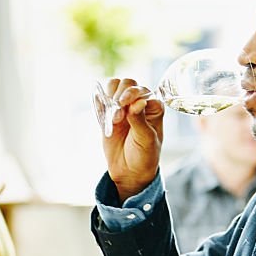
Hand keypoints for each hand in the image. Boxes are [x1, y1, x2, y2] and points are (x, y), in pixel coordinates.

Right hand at [97, 78, 164, 201]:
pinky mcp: (110, 113)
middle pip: (129, 84)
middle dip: (120, 94)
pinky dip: (101, 102)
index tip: (124, 104)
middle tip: (117, 114)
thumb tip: (138, 102)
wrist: (129, 172)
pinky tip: (104, 115)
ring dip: (110, 96)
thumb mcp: (146, 139)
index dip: (133, 94)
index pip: (143, 90)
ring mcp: (124, 107)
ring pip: (115, 87)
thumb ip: (140, 120)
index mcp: (154, 107)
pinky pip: (103, 99)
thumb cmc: (144, 156)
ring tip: (112, 117)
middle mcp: (140, 103)